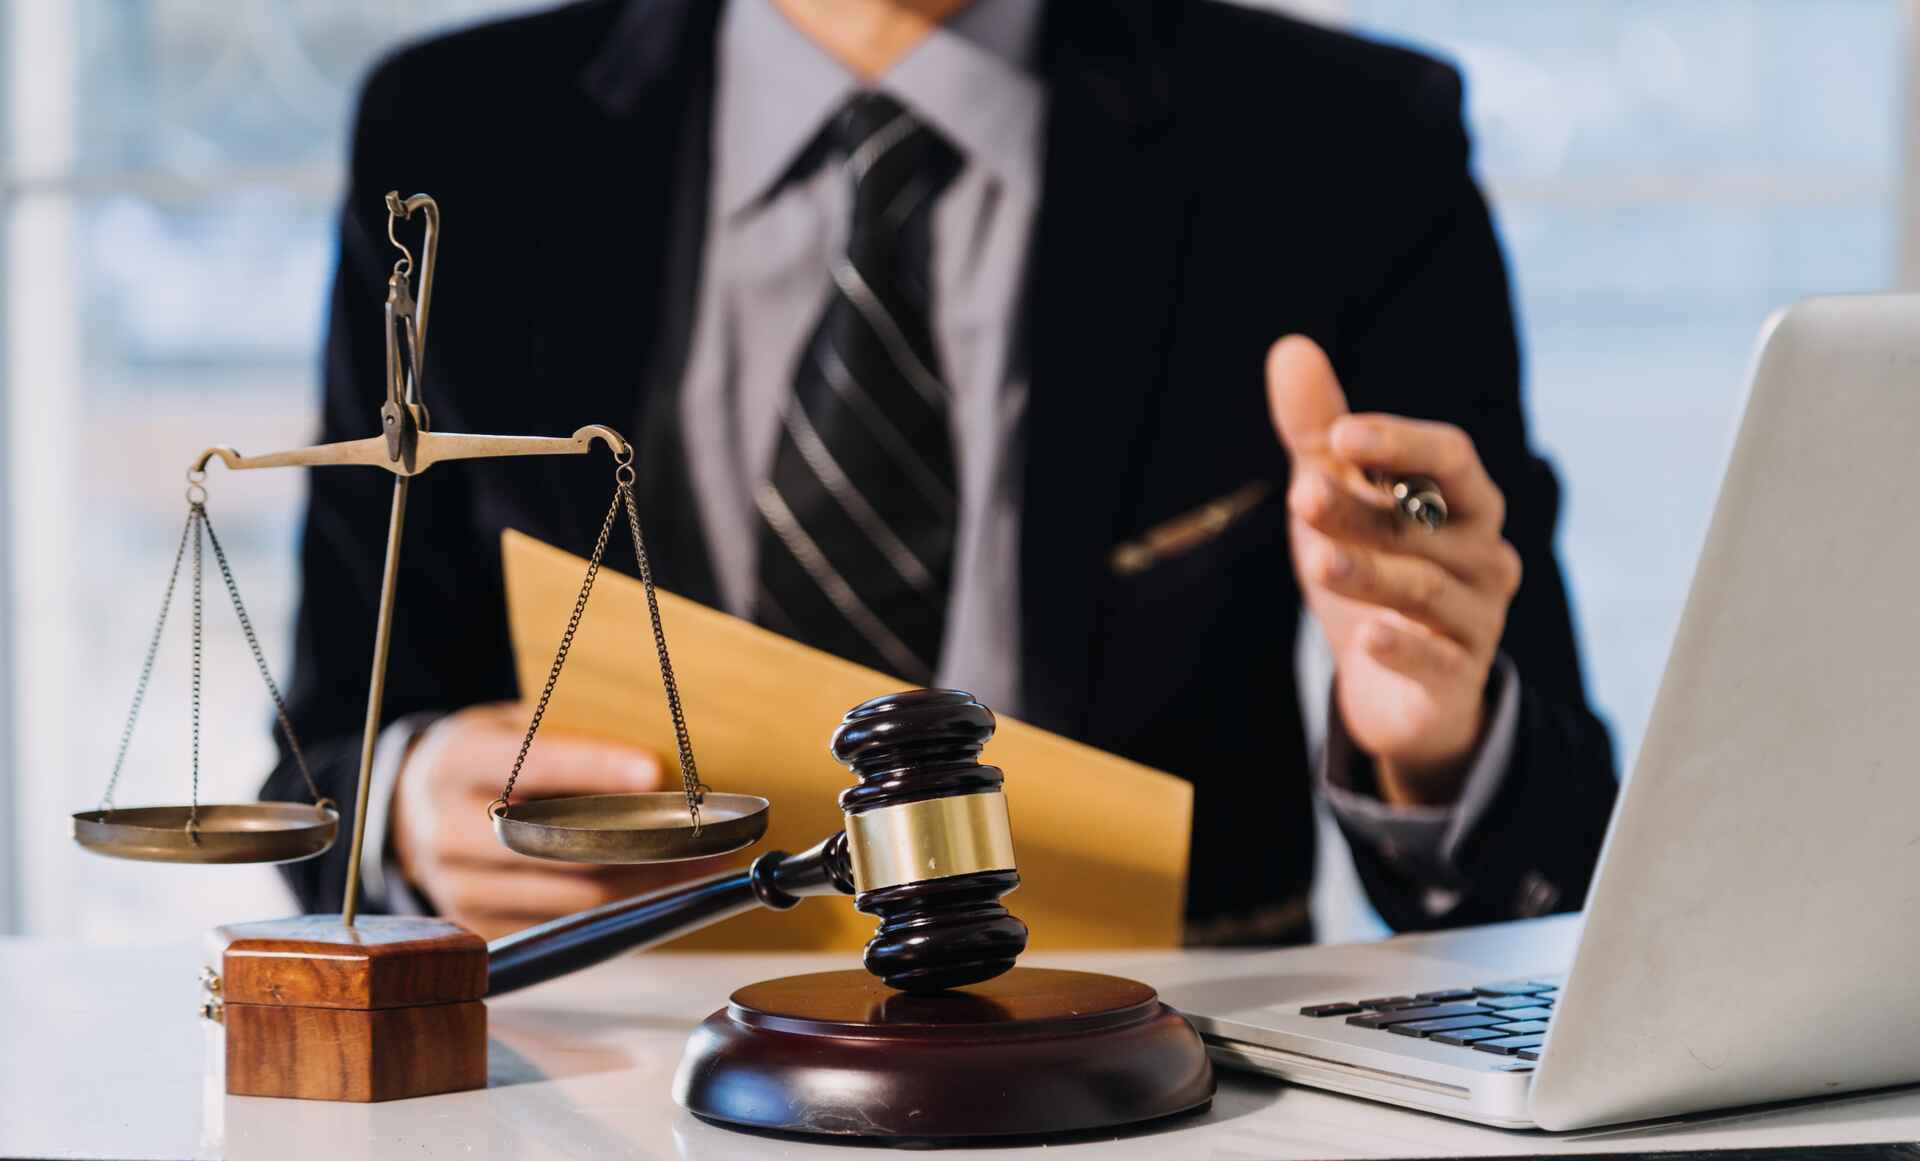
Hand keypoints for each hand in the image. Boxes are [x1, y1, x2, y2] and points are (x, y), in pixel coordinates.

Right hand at [391, 702, 726, 937]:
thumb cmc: (488, 760)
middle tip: (708, 832)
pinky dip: (623, 908)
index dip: (596, 768)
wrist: (414, 810)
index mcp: (456, 762)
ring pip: (575, 894)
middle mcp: (447, 829)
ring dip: (650, 882)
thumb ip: (571, 741)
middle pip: (561, 843)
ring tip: (705, 863)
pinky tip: (665, 888)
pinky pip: (568, 924)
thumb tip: (663, 767)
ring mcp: (460, 886)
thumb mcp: (512, 727)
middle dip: (644, 840)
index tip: (656, 771)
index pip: (533, 764)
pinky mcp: (481, 926)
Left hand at [1265, 336, 1521, 804]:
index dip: (1399, 442)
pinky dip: (1405, 648)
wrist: (1394, 684)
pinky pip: (1437, 659)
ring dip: (1370, 572)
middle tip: (1302, 494)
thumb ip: (1317, 432)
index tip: (1337, 435)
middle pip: (1428, 521)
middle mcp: (1484, 552)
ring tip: (1313, 560)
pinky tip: (1369, 640)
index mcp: (1463, 500)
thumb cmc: (1372, 567)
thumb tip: (1290, 347)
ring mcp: (1477, 616)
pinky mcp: (1457, 675)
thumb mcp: (1337, 498)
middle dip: (1366, 508)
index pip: (1449, 457)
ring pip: (1426, 588)